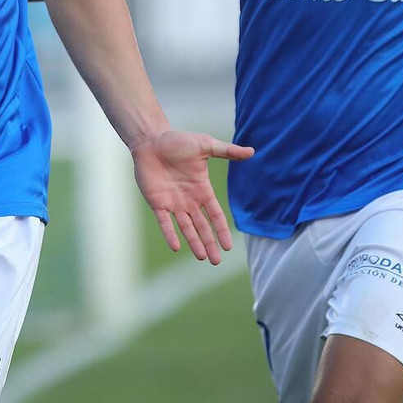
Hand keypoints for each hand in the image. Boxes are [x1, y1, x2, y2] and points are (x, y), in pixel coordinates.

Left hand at [129, 129, 254, 264]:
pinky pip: (164, 222)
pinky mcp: (156, 202)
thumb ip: (226, 151)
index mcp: (202, 190)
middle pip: (202, 227)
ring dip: (194, 242)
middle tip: (217, 262)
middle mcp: (189, 200)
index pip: (215, 215)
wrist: (151, 140)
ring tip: (203, 257)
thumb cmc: (178, 141)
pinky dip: (169, 234)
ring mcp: (173, 202)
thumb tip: (251, 151)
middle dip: (210, 243)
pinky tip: (176, 246)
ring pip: (186, 228)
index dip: (222, 231)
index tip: (229, 247)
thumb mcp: (205, 146)